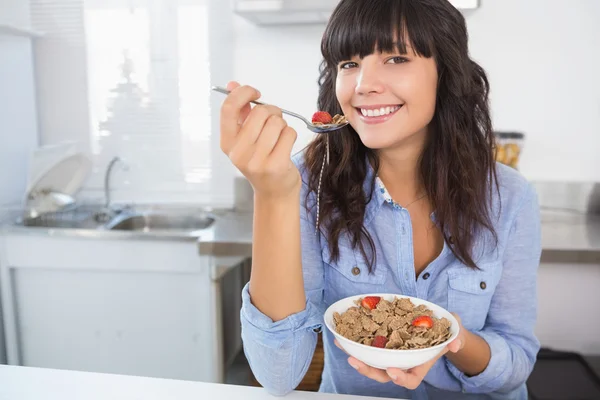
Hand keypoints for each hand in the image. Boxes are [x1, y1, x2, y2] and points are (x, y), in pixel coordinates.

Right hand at [219, 81, 300, 198]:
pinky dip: (291, 135)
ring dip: (282, 124)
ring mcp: (256, 161)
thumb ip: (240, 111)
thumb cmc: (261, 160)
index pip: (229, 108)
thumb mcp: (245, 138)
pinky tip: (286, 145)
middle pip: (260, 112)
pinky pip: (289, 133)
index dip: (244, 93)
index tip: (256, 93)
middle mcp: (238, 153)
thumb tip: (233, 84)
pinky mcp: (276, 166)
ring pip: (277, 122)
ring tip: (279, 136)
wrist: (274, 192)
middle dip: (272, 111)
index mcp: (227, 143)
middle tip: (274, 121)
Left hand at [335, 313, 465, 389]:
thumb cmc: (447, 331)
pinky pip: (365, 347)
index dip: (400, 378)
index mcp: (420, 365)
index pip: (410, 380)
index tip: (392, 370)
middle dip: (369, 370)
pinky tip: (341, 336)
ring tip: (343, 347)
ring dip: (356, 357)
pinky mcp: (381, 343)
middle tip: (356, 362)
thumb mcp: (455, 331)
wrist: (438, 324)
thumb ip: (456, 337)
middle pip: (384, 374)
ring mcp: (391, 354)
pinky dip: (352, 342)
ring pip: (372, 362)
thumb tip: (455, 344)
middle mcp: (403, 362)